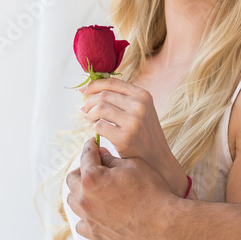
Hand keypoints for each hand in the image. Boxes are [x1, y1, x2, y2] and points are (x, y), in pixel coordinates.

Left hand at [65, 139, 177, 239]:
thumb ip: (112, 159)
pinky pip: (81, 223)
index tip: (93, 144)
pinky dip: (85, 215)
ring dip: (80, 191)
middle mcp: (85, 198)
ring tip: (94, 188)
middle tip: (95, 166)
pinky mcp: (95, 235)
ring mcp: (88, 218)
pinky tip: (96, 211)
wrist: (163, 223)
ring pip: (73, 201)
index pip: (86, 156)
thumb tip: (101, 155)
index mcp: (92, 177)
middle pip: (72, 178)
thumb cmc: (152, 192)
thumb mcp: (133, 165)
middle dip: (83, 169)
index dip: (91, 146)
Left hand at [80, 77, 188, 195]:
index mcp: (143, 95)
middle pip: (103, 95)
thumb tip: (93, 89)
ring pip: (100, 108)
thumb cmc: (144, 132)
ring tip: (89, 118)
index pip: (112, 82)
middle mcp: (139, 105)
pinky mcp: (125, 137)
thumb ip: (123, 98)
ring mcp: (133, 121)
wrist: (156, 157)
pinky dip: (95, 128)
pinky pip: (100, 126)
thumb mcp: (141, 109)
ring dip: (90, 114)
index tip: (84, 90)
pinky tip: (97, 130)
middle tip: (85, 109)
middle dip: (89, 101)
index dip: (94, 84)